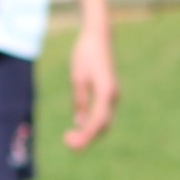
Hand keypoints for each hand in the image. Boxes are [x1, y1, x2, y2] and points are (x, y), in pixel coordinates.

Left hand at [66, 29, 118, 150]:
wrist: (99, 36)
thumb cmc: (85, 53)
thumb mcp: (77, 77)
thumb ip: (80, 100)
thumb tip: (80, 122)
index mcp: (105, 91)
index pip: (97, 122)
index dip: (85, 136)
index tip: (70, 143)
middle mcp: (112, 96)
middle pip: (102, 126)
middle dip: (87, 138)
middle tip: (67, 142)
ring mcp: (112, 95)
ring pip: (104, 122)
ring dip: (89, 132)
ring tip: (70, 137)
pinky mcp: (109, 93)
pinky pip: (102, 114)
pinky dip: (92, 124)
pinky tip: (78, 127)